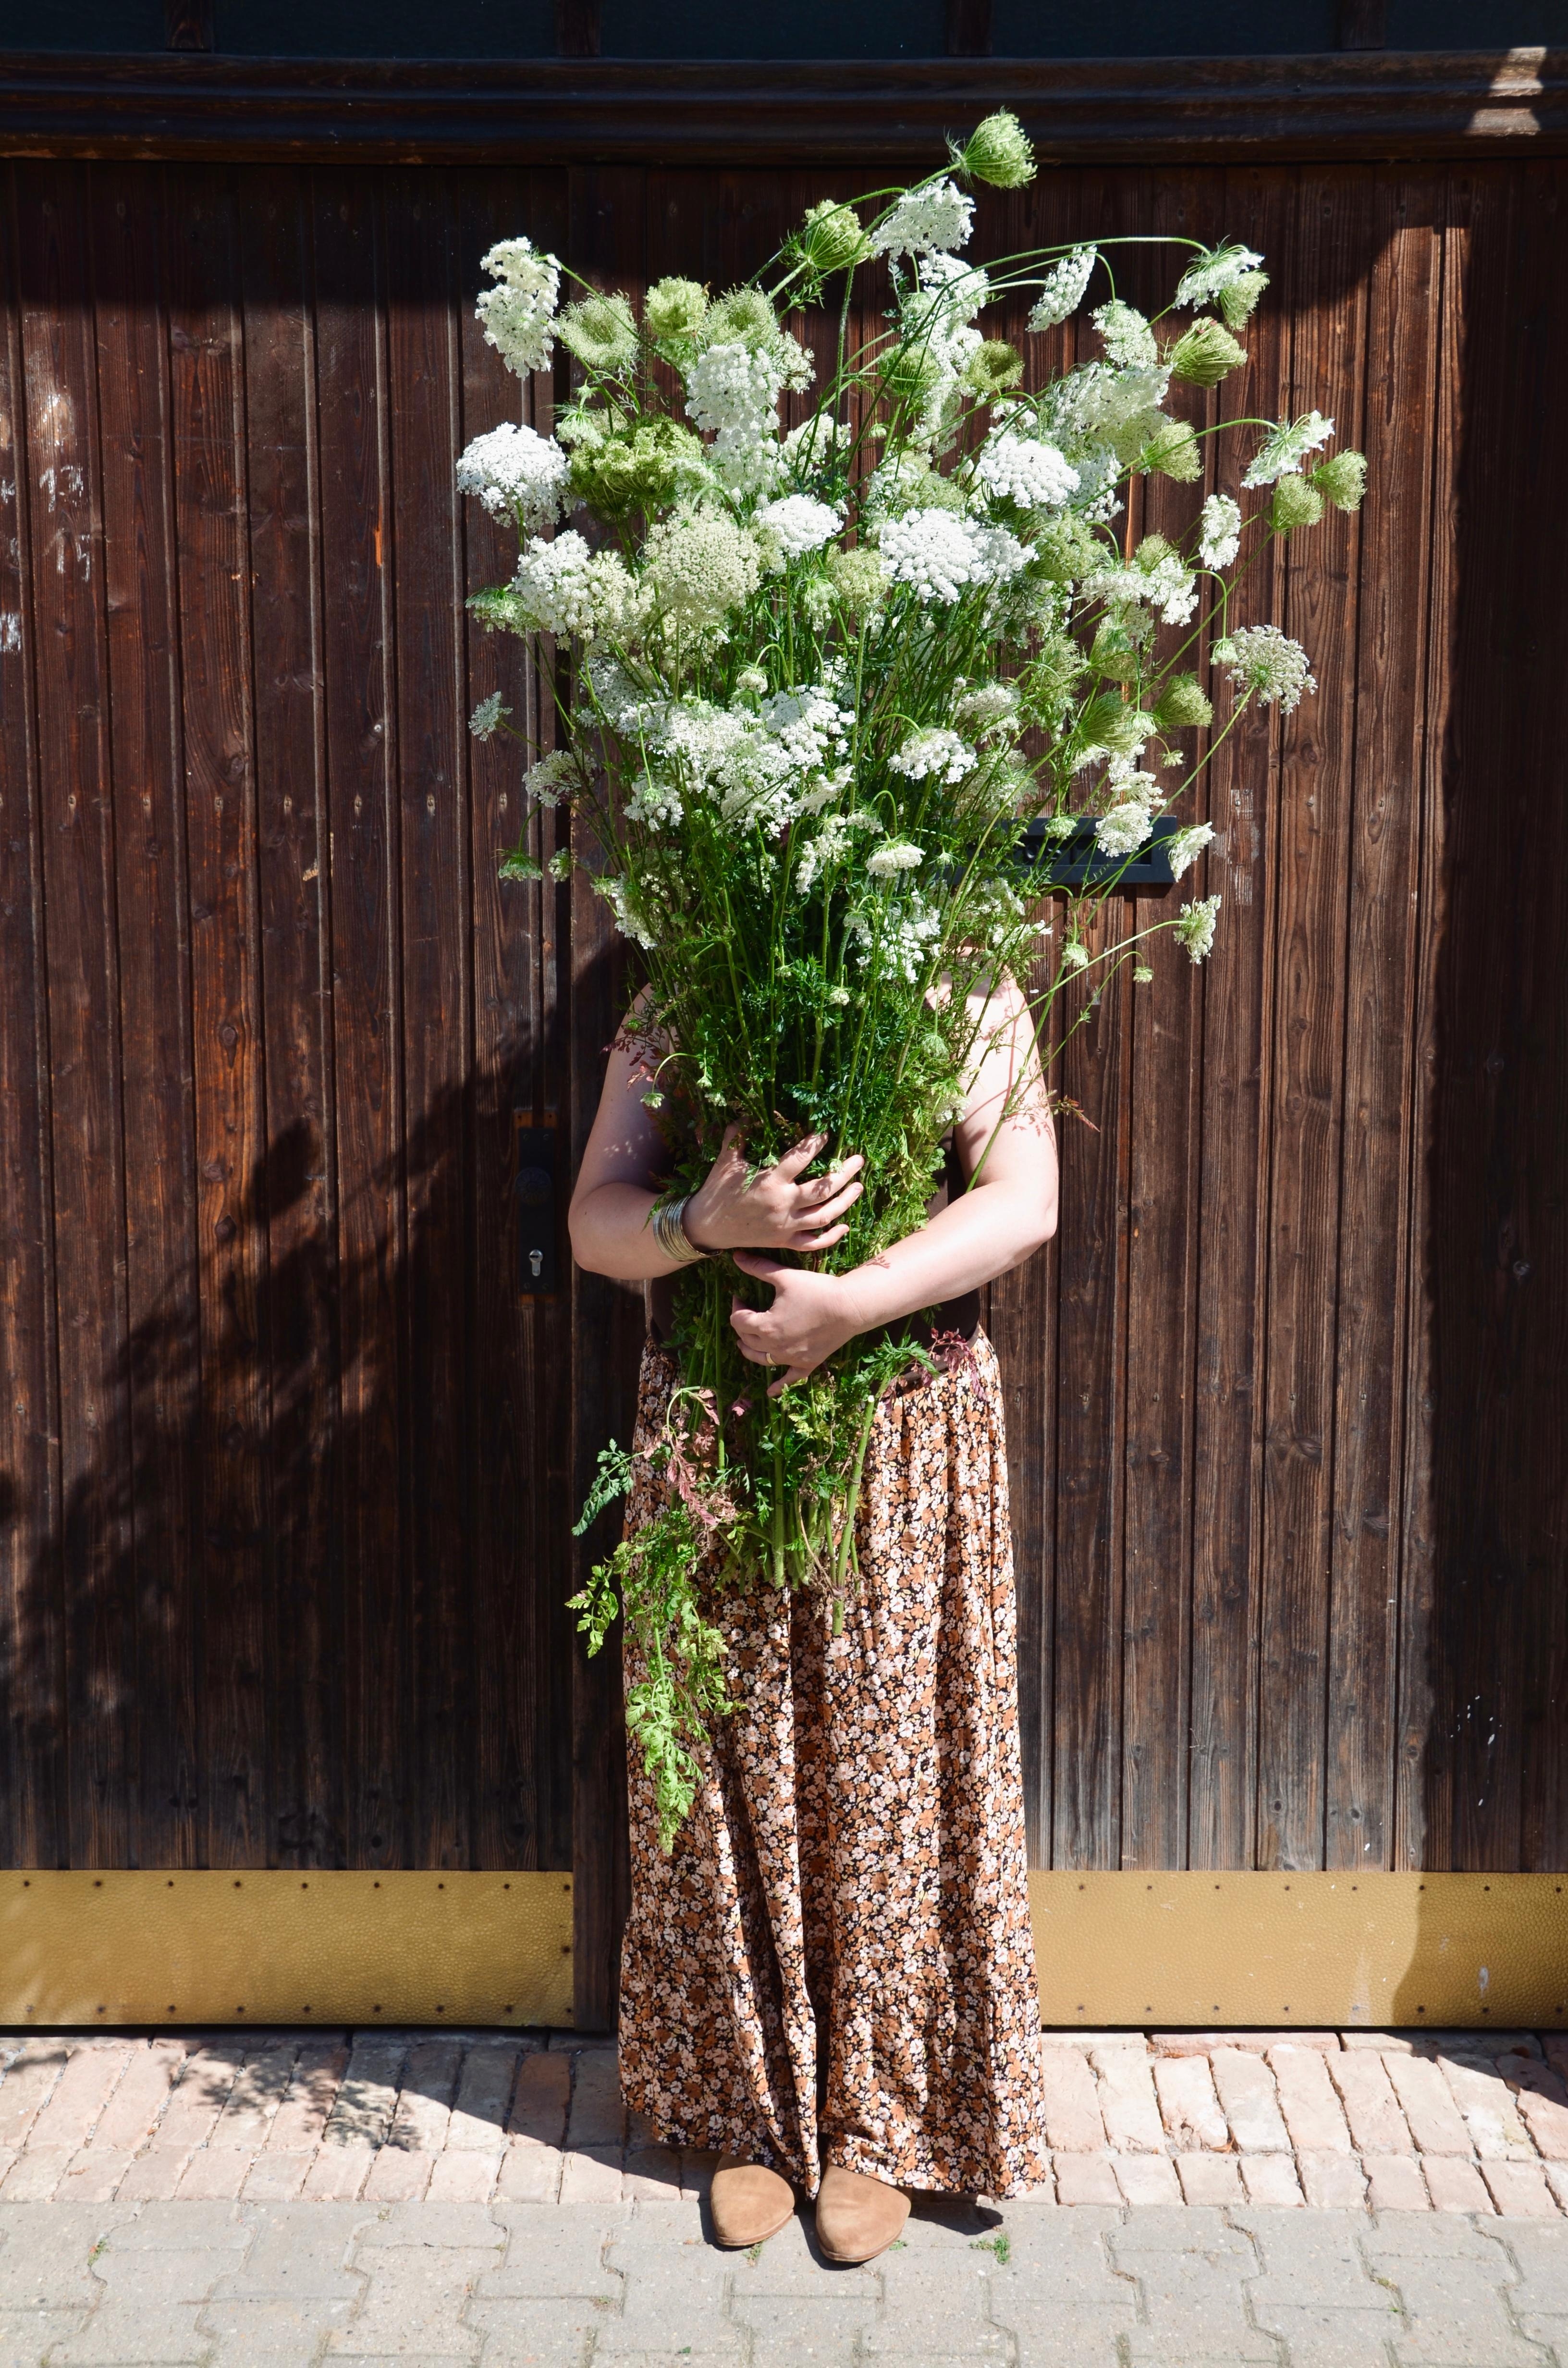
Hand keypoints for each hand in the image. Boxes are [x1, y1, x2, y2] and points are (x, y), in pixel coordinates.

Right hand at [684, 1126, 863, 1255]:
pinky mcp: (783, 1241)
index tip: (826, 1134)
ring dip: (845, 1201)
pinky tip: (845, 1226)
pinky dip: (831, 1237)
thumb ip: (737, 1137)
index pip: (801, 1159)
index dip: (816, 1144)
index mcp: (770, 1181)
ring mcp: (785, 1225)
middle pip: (823, 1189)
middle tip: (859, 1160)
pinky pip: (813, 1242)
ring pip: (825, 1215)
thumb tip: (746, 1115)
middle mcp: (782, 1204)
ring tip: (859, 1187)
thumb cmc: (716, 1191)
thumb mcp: (726, 1161)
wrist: (706, 1227)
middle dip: (845, 1173)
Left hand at [728, 1253, 865, 1391]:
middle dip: (741, 1326)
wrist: (849, 1307)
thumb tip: (736, 1256)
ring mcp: (790, 1358)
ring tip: (745, 1343)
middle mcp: (774, 1347)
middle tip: (745, 1313)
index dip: (736, 1306)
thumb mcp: (785, 1276)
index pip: (738, 1320)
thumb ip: (758, 1268)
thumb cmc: (817, 1290)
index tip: (740, 1296)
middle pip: (747, 1340)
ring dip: (750, 1351)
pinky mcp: (806, 1364)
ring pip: (762, 1360)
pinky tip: (770, 1393)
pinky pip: (789, 1379)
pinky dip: (778, 1386)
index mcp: (765, 1326)